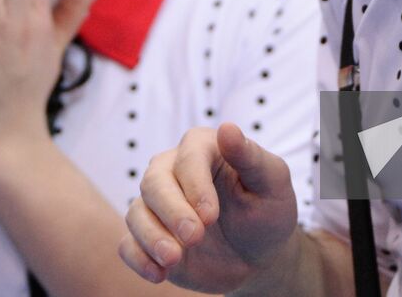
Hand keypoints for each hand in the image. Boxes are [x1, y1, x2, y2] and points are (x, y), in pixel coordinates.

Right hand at [119, 123, 298, 291]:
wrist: (259, 254)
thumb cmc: (268, 210)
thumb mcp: (273, 182)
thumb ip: (251, 156)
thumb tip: (227, 128)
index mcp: (203, 148)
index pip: (188, 157)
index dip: (195, 185)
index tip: (210, 216)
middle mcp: (173, 170)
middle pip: (153, 182)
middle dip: (171, 211)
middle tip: (194, 237)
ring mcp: (158, 205)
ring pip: (136, 212)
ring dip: (152, 238)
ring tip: (174, 260)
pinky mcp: (150, 237)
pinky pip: (128, 244)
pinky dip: (138, 259)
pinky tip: (159, 274)